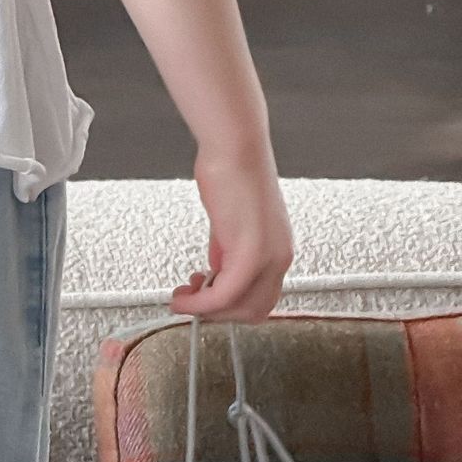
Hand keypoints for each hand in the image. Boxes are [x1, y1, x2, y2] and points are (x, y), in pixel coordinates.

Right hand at [170, 140, 294, 322]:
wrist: (234, 147)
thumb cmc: (233, 169)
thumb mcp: (231, 219)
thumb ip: (226, 247)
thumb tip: (217, 268)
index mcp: (278, 248)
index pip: (261, 297)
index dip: (231, 305)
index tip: (206, 298)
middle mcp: (279, 257)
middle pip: (253, 311)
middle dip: (218, 314)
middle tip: (192, 304)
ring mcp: (268, 257)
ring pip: (240, 308)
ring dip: (207, 311)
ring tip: (182, 301)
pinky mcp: (249, 253)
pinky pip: (225, 294)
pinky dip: (202, 303)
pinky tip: (185, 297)